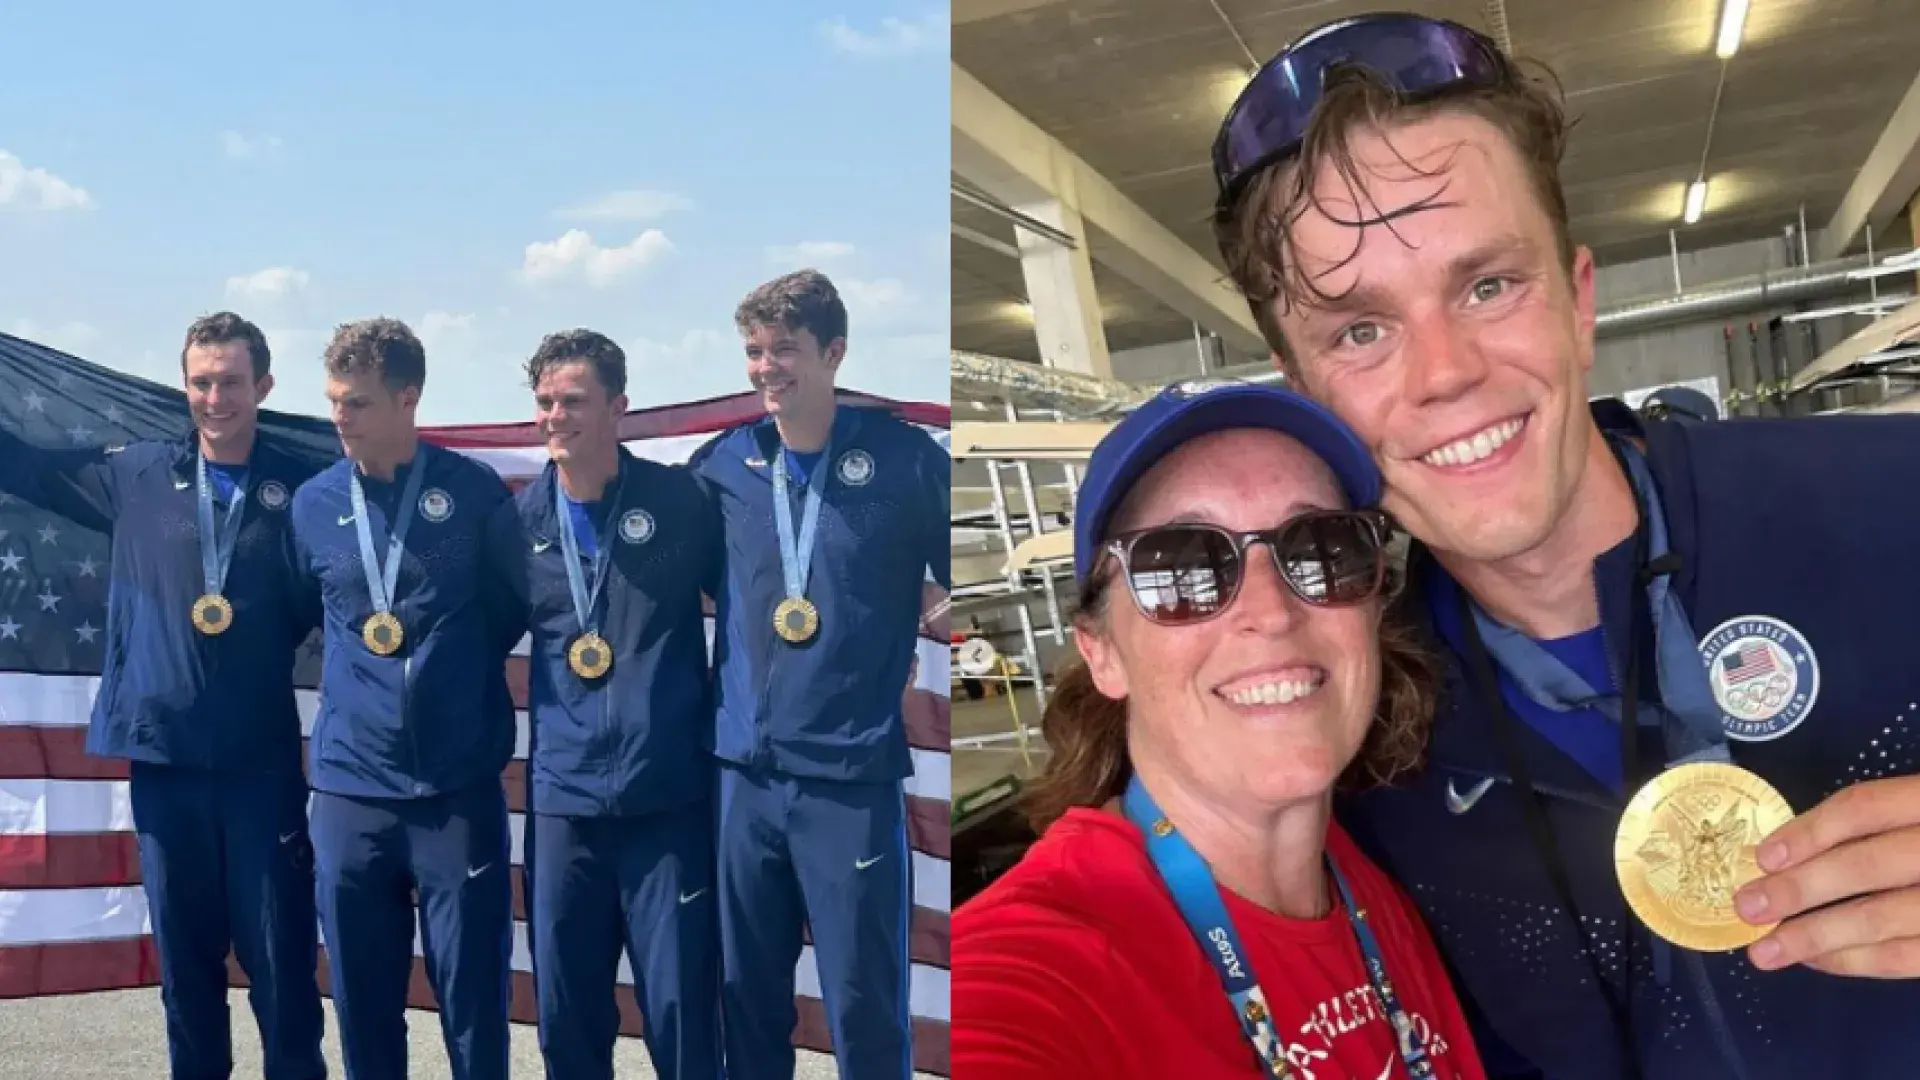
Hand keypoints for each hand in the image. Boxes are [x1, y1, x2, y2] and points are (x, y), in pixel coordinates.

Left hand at [1734, 775, 1919, 976]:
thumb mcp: (1917, 808)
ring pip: (1885, 918)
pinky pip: (1909, 957)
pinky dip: (1858, 961)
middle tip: (1747, 906)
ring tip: (1764, 951)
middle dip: (1801, 889)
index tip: (1762, 856)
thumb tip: (1784, 854)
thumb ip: (1878, 820)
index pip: (1867, 808)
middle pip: (1869, 866)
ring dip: (1817, 937)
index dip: (1811, 830)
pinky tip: (1816, 960)